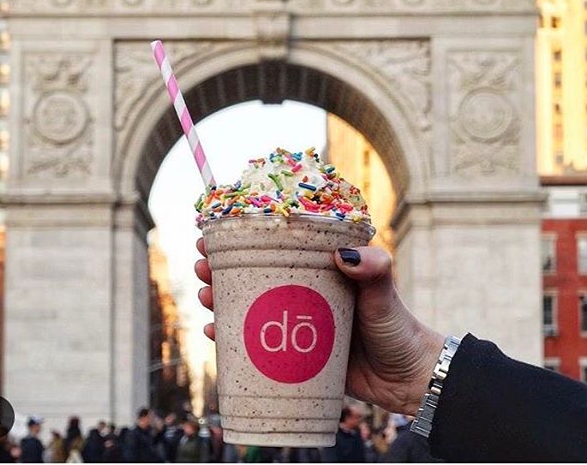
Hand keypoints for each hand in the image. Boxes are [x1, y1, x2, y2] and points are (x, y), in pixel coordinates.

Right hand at [194, 240, 443, 414]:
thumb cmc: (398, 327)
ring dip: (220, 299)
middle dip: (221, 269)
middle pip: (252, 274)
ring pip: (248, 306)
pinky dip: (231, 338)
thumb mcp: (384, 292)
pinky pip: (254, 343)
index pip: (275, 247)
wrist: (407, 378)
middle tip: (202, 266)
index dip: (243, 239)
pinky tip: (214, 333)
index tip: (218, 233)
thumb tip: (345, 254)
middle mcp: (302, 292)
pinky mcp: (291, 354)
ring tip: (204, 296)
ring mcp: (294, 323)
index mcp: (319, 270)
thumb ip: (375, 269)